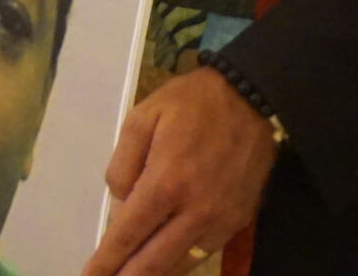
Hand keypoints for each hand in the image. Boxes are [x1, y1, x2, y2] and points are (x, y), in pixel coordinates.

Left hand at [83, 66, 277, 275]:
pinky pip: (206, 252)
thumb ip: (122, 163)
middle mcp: (195, 211)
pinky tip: (166, 265)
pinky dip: (183, 263)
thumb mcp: (141, 119)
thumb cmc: (189, 104)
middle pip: (155, 261)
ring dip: (155, 274)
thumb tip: (120, 201)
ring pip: (183, 262)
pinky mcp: (240, 220)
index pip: (128, 234)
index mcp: (165, 184)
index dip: (107, 261)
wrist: (251, 100)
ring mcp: (221, 220)